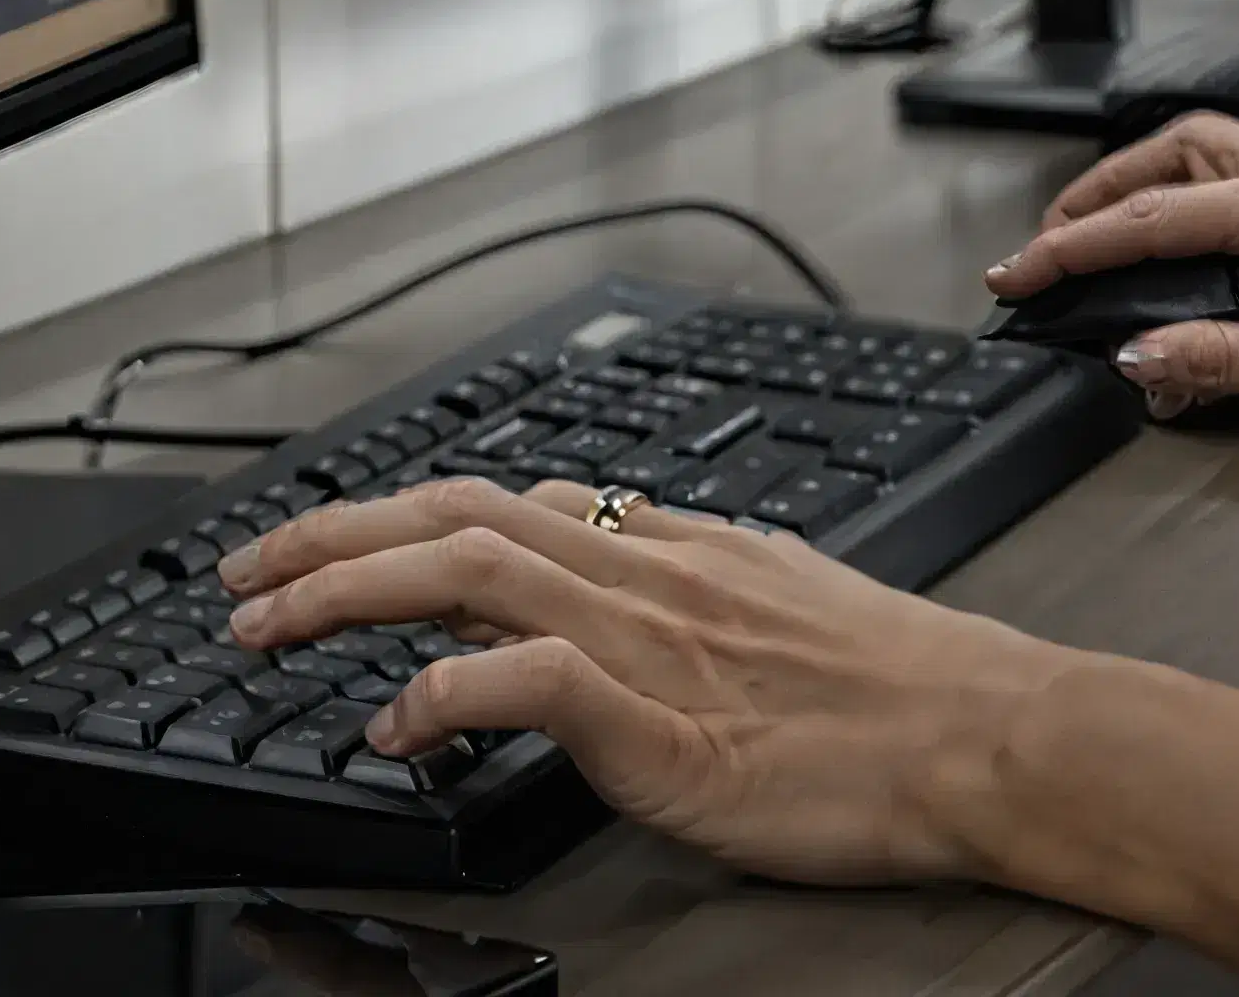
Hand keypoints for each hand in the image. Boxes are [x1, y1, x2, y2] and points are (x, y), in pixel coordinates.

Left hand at [222, 476, 1076, 887]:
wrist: (996, 737)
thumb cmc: (919, 697)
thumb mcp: (798, 608)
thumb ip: (710, 593)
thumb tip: (653, 589)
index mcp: (683, 549)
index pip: (513, 502)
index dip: (402, 514)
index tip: (331, 540)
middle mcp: (653, 575)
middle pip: (460, 515)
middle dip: (333, 535)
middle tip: (242, 576)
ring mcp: (654, 642)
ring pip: (468, 571)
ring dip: (347, 591)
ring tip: (266, 631)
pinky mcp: (661, 725)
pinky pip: (526, 682)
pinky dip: (443, 692)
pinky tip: (394, 727)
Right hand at [995, 115, 1238, 434]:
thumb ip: (1215, 359)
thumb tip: (1139, 354)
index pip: (1149, 221)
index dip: (1072, 251)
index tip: (1020, 275)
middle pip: (1176, 153)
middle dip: (1104, 190)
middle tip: (1056, 236)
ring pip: (1222, 151)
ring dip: (1157, 184)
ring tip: (1118, 227)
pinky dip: (1213, 190)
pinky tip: (1213, 230)